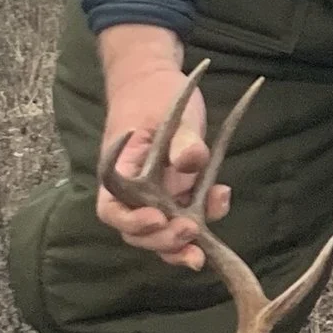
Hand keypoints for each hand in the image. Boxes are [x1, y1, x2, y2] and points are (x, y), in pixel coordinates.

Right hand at [94, 26, 228, 267]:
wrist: (157, 84)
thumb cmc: (153, 94)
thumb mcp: (169, 108)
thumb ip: (182, 138)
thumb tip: (191, 161)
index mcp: (120, 171)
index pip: (112, 208)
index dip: (130, 221)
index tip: (155, 218)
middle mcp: (134, 192)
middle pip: (136, 232)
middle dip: (161, 240)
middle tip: (187, 231)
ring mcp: (157, 197)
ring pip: (161, 235)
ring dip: (179, 246)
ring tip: (200, 248)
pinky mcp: (179, 197)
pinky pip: (186, 219)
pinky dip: (204, 222)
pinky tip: (221, 201)